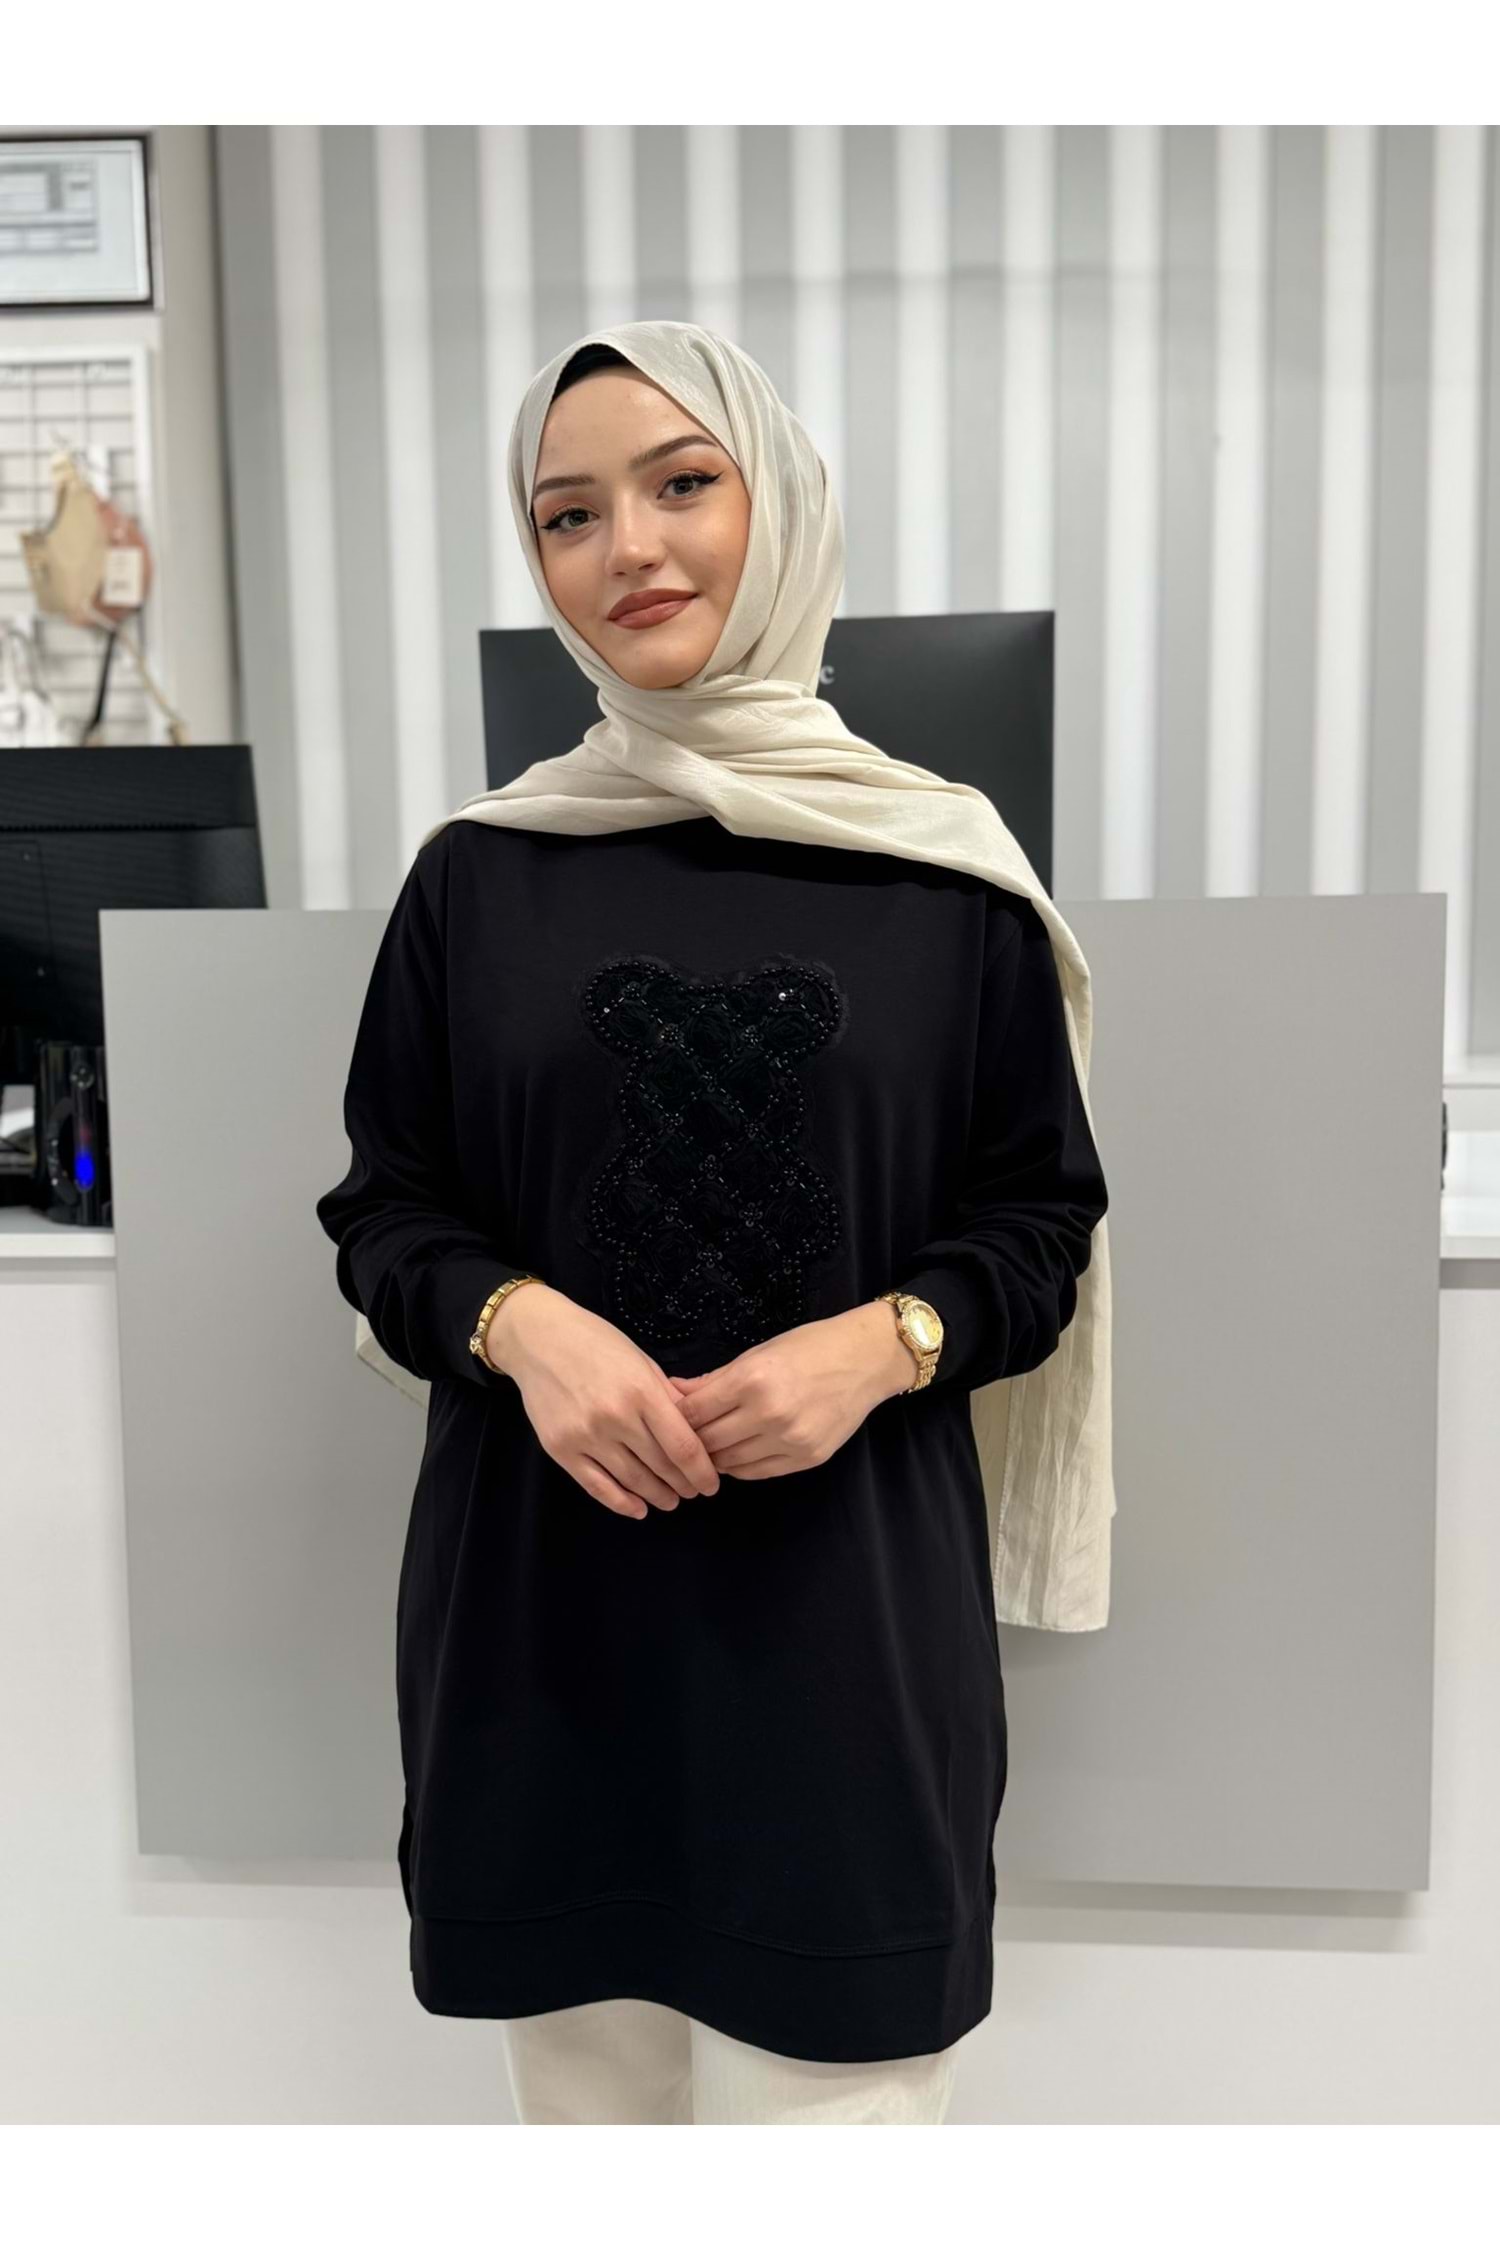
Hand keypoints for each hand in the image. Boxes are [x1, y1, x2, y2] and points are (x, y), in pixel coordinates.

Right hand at [486, 1285, 720, 1520]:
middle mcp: (615, 1416)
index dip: (701, 1472)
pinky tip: (638, 1508)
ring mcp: (586, 1435)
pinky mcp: (561, 1449)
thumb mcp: (641, 1361)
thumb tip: (698, 1429)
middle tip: (693, 1492)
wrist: (538, 1339)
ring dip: (658, 1496)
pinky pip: (597, 1486)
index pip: (682, 1446)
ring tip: (670, 1501)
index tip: (710, 1483)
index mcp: (641, 1391)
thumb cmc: (595, 1342)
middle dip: (683, 1485)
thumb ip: (669, 1397)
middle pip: (661, 1466)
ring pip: (632, 1481)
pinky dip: (621, 1503)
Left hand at [665, 1303, 914, 1479]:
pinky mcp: (806, 1459)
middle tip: (680, 1437)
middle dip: (690, 1440)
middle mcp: (769, 1414)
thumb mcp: (757, 1353)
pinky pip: (757, 1473)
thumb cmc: (810, 1347)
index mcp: (751, 1380)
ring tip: (706, 1448)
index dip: (673, 1418)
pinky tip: (733, 1454)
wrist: (866, 1360)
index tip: (666, 1418)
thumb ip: (714, 1379)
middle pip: (707, 1441)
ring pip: (729, 1462)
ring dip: (712, 1457)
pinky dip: (738, 1466)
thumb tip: (673, 1392)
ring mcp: (789, 1440)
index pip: (693, 1413)